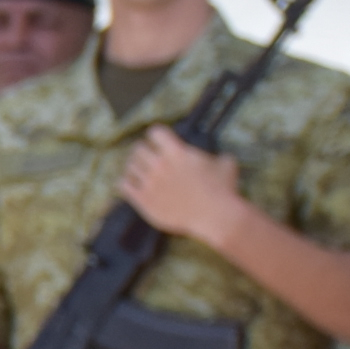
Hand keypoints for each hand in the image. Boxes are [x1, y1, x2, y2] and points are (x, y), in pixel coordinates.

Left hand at [120, 133, 250, 250]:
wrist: (216, 216)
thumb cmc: (223, 190)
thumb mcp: (226, 164)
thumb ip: (217, 156)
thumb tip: (221, 156)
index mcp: (177, 153)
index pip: (155, 132)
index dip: (157, 135)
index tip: (160, 139)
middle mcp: (159, 165)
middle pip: (138, 148)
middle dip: (144, 149)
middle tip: (147, 155)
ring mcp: (150, 183)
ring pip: (129, 166)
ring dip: (134, 166)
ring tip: (139, 169)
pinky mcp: (143, 200)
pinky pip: (123, 185)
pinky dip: (126, 182)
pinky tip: (131, 183)